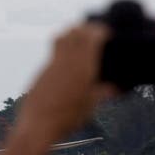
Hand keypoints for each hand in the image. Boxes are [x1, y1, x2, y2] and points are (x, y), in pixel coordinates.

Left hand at [17, 22, 113, 140]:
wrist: (37, 126)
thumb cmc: (67, 118)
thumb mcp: (90, 105)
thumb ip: (104, 92)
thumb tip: (118, 88)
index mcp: (83, 67)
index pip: (91, 36)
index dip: (99, 30)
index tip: (106, 32)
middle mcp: (66, 61)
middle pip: (75, 32)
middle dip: (86, 28)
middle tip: (94, 32)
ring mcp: (51, 64)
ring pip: (61, 37)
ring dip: (71, 33)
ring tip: (79, 38)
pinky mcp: (41, 72)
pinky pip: (53, 53)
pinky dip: (62, 49)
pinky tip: (66, 59)